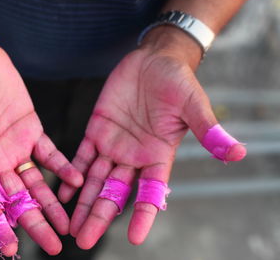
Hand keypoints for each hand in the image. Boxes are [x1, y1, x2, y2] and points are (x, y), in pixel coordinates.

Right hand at [0, 37, 82, 255]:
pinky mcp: (31, 131)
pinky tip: (76, 180)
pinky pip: (49, 154)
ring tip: (67, 226)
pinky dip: (62, 167)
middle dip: (34, 223)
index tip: (11, 251)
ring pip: (35, 184)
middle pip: (16, 200)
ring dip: (51, 204)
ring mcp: (14, 148)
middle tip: (54, 246)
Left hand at [61, 27, 245, 248]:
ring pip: (95, 179)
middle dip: (99, 216)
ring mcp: (113, 145)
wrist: (154, 60)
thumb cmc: (177, 81)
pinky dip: (71, 174)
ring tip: (70, 227)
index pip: (151, 192)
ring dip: (82, 202)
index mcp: (158, 156)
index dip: (144, 214)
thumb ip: (208, 130)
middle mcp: (133, 156)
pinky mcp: (96, 130)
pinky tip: (62, 193)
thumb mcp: (193, 105)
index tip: (134, 238)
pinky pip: (82, 156)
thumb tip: (238, 153)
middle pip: (115, 192)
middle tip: (83, 240)